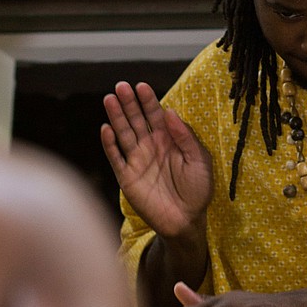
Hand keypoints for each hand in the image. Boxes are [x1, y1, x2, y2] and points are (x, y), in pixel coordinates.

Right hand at [101, 82, 212, 238]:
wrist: (186, 221)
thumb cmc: (197, 190)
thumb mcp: (200, 161)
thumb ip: (186, 137)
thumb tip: (170, 112)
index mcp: (169, 140)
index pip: (156, 115)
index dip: (148, 100)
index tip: (141, 86)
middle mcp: (150, 146)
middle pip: (136, 120)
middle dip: (129, 103)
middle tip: (121, 86)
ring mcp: (137, 161)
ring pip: (124, 134)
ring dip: (116, 117)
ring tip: (110, 99)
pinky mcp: (127, 177)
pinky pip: (116, 158)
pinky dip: (110, 144)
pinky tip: (106, 129)